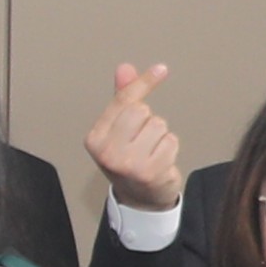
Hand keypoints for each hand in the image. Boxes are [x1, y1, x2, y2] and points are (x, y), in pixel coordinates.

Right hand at [87, 62, 184, 208]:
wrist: (138, 198)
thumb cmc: (128, 159)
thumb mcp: (119, 129)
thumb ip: (122, 98)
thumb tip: (125, 68)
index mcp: (95, 138)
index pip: (122, 101)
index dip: (143, 83)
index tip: (161, 69)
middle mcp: (107, 152)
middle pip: (141, 111)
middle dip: (147, 120)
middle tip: (142, 138)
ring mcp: (128, 163)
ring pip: (158, 125)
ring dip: (160, 135)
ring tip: (151, 151)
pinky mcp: (150, 172)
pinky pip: (171, 141)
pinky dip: (170, 148)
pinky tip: (160, 160)